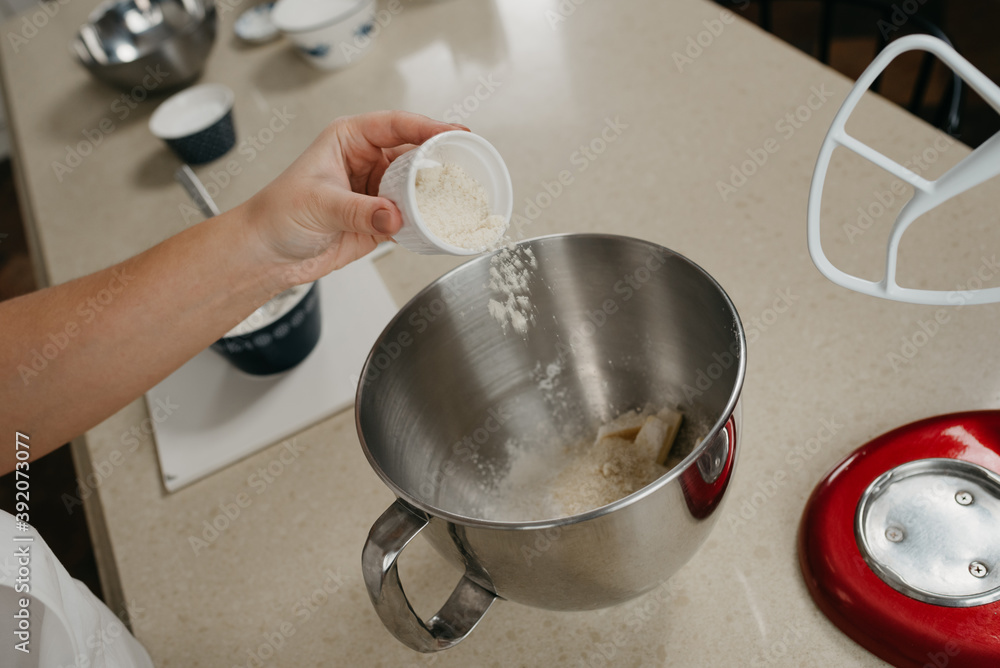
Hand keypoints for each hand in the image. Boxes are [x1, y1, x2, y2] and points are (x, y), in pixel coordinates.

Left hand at [241, 111, 468, 288]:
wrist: (268, 254)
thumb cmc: (278, 214)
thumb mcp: (319, 204)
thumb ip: (359, 210)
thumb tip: (394, 216)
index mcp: (349, 139)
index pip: (395, 125)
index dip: (427, 126)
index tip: (454, 132)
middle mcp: (367, 160)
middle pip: (414, 153)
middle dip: (439, 160)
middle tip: (467, 165)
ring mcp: (377, 190)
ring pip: (417, 186)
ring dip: (435, 193)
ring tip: (461, 196)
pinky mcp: (381, 220)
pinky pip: (412, 216)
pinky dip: (426, 221)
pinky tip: (441, 223)